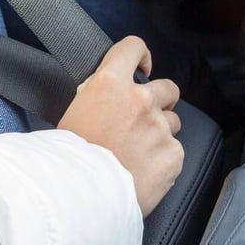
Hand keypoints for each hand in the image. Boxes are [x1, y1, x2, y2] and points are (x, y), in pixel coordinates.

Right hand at [58, 36, 183, 216]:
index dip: (141, 55)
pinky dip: (162, 160)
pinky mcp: (173, 153)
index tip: (142, 66)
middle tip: (143, 120)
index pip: (134, 47)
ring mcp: (159, 126)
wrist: (80, 197)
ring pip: (172, 122)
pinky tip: (143, 171)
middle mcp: (139, 99)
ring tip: (137, 153)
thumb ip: (99, 93)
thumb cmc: (69, 158)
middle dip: (159, 101)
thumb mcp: (75, 111)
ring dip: (160, 133)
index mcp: (109, 83)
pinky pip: (174, 151)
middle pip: (167, 87)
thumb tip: (111, 87)